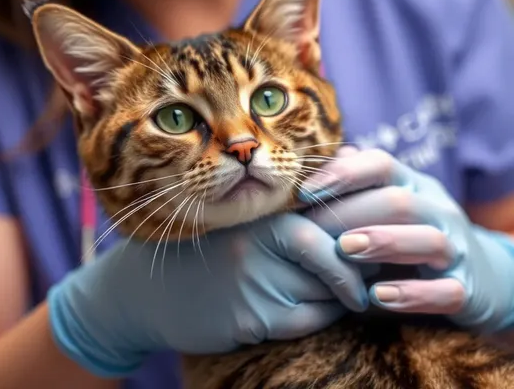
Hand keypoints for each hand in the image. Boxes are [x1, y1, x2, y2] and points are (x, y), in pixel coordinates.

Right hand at [47, 213, 367, 377]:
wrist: (147, 291)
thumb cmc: (203, 250)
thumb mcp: (238, 222)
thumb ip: (284, 211)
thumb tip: (343, 203)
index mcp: (261, 211)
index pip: (331, 215)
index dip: (360, 229)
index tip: (376, 240)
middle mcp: (260, 240)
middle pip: (337, 253)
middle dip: (361, 267)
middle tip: (373, 274)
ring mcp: (256, 280)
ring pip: (327, 291)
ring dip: (342, 295)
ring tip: (347, 292)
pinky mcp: (252, 318)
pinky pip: (308, 320)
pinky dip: (320, 317)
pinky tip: (313, 310)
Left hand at [299, 147, 513, 333]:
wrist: (477, 276)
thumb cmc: (410, 236)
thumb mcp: (385, 206)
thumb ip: (356, 186)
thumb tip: (320, 157)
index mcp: (413, 185)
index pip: (380, 164)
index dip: (341, 174)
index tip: (303, 192)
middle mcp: (437, 211)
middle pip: (399, 201)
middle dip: (351, 212)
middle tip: (311, 227)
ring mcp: (455, 250)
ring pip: (428, 239)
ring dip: (383, 242)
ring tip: (344, 250)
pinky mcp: (466, 289)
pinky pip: (445, 291)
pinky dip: (412, 295)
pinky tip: (377, 296)